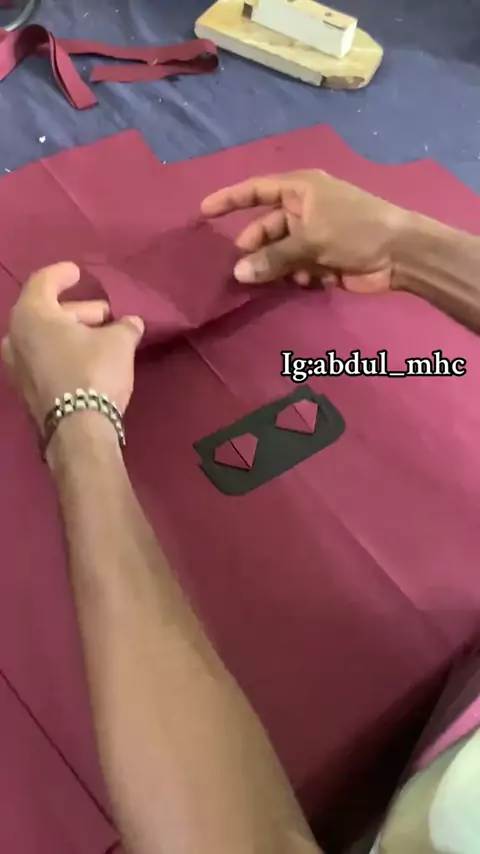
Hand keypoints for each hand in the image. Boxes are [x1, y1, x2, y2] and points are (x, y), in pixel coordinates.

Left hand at [1, 262, 143, 430]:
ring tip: (102, 338)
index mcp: (32, 316)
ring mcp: (16, 368)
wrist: (78, 431)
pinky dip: (63, 353)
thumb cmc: (94, 373)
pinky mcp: (25, 391)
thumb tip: (132, 322)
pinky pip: (43, 360)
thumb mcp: (119, 342)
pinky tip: (89, 360)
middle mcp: (15, 338)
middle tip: (106, 315)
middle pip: (46, 313)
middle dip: (78, 311)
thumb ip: (125, 326)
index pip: (43, 282)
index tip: (79, 272)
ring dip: (72, 334)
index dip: (63, 274)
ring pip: (44, 339)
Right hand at [201, 170, 409, 291]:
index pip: (256, 190)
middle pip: (265, 228)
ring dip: (277, 267)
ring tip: (277, 280)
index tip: (203, 212)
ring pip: (279, 253)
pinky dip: (297, 277)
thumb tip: (238, 273)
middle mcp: (303, 209)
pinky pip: (296, 268)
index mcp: (300, 189)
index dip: (229, 199)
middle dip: (255, 248)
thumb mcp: (311, 240)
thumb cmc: (356, 230)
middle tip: (239, 269)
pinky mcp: (322, 259)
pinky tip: (309, 282)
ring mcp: (313, 235)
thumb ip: (273, 257)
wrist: (401, 253)